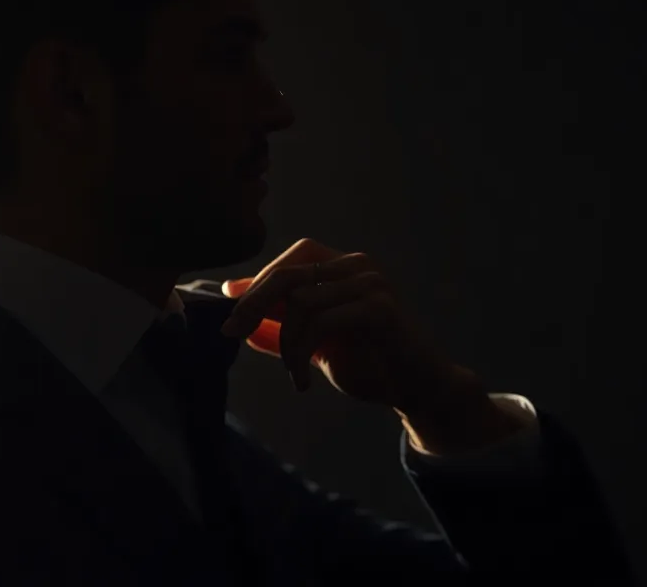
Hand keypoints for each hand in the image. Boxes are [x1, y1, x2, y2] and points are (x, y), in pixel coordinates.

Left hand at [220, 238, 483, 413]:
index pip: (291, 259)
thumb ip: (281, 322)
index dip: (257, 283)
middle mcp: (358, 266)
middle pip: (288, 274)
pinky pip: (320, 323)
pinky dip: (300, 353)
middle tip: (232, 334)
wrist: (417, 388)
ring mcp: (371, 284)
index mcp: (345, 266)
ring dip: (285, 344)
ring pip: (299, 302)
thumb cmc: (368, 363)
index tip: (230, 312)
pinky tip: (302, 380)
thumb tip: (237, 305)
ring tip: (293, 372)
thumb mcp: (316, 342)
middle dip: (253, 305)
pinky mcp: (379, 308)